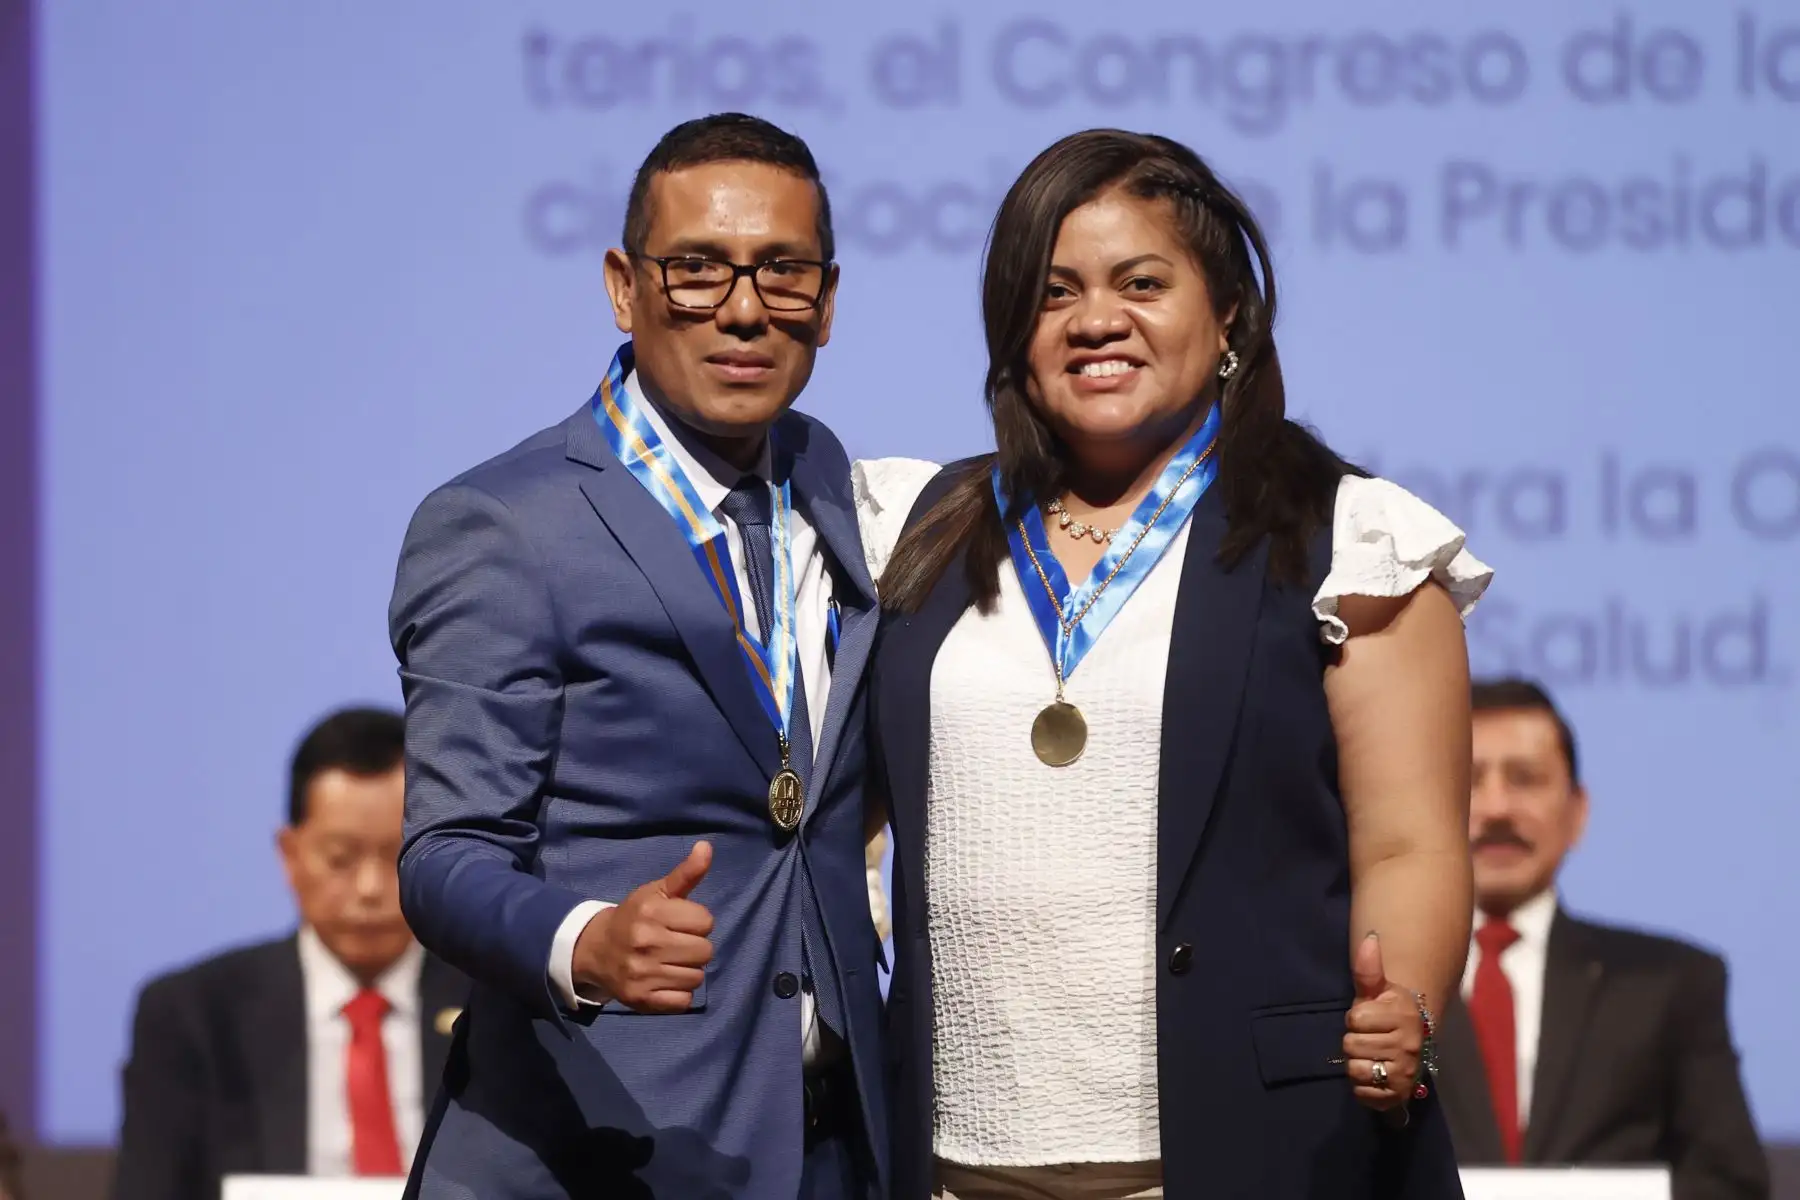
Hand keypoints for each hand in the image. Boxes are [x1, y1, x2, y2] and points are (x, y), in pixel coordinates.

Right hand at [572, 842, 714, 1012]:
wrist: (596, 949)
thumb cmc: (635, 917)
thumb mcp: (657, 892)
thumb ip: (686, 873)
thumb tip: (707, 847)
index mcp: (652, 911)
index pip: (706, 921)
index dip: (698, 922)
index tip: (681, 923)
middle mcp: (646, 941)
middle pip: (705, 951)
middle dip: (695, 947)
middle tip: (676, 944)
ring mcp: (642, 973)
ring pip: (696, 977)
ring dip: (688, 971)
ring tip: (670, 962)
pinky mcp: (641, 999)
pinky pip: (684, 1001)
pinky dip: (680, 994)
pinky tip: (665, 980)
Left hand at [1342, 933, 1422, 1112]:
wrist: (1409, 1043)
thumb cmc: (1386, 1012)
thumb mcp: (1376, 990)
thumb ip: (1368, 968)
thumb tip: (1369, 937)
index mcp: (1403, 1016)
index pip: (1355, 1019)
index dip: (1355, 1018)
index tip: (1369, 1018)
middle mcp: (1409, 1045)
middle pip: (1351, 1045)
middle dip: (1354, 1041)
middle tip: (1369, 1038)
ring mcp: (1405, 1072)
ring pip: (1355, 1069)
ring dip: (1356, 1064)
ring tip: (1370, 1056)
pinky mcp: (1398, 1095)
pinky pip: (1362, 1093)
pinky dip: (1361, 1087)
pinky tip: (1372, 1076)